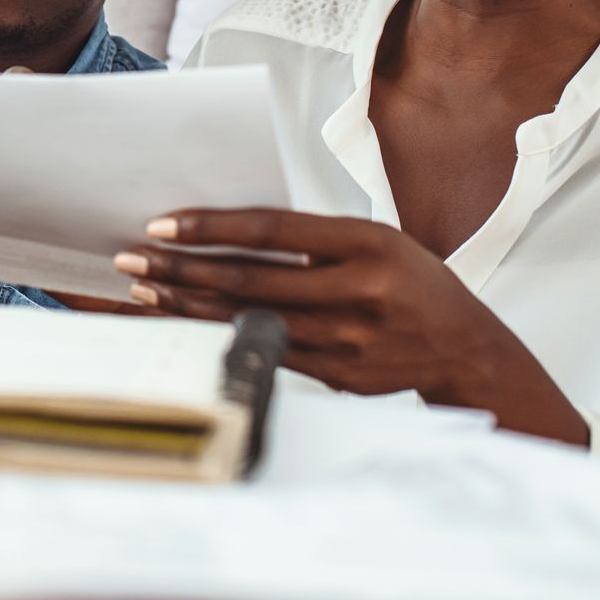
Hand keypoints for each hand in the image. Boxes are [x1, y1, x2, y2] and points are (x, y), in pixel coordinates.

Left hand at [113, 209, 587, 445]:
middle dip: (182, 269)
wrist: (466, 350)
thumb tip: (229, 232)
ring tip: (144, 291)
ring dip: (189, 306)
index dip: (213, 227)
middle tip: (133, 259)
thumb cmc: (411, 283)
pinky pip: (266, 351)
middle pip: (250, 278)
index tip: (164, 224)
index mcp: (368, 243)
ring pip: (250, 319)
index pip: (273, 228)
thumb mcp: (376, 241)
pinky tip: (185, 326)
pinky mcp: (339, 375)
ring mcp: (348, 339)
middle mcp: (359, 291)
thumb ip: (314, 239)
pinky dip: (219, 336)